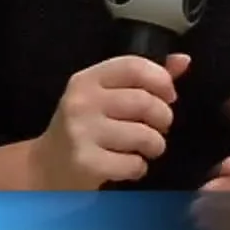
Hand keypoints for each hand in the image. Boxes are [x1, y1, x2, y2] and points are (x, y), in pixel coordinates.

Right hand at [26, 53, 190, 190]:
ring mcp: (81, 133)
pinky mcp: (86, 163)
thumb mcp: (104, 97)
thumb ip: (143, 78)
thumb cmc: (83, 128)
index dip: (161, 80)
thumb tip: (183, 61)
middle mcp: (81, 102)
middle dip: (163, 118)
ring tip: (146, 148)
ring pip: (145, 135)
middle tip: (159, 127)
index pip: (134, 66)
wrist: (45, 168)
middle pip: (145, 102)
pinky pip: (134, 164)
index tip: (168, 96)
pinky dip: (139, 168)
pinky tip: (127, 166)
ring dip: (155, 145)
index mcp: (86, 79)